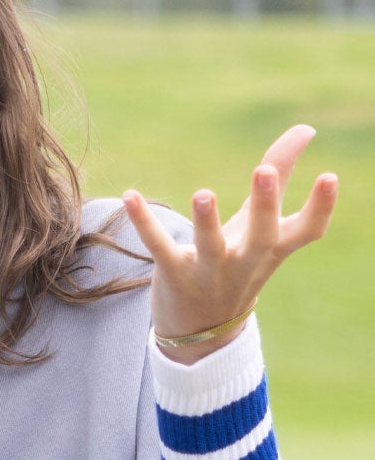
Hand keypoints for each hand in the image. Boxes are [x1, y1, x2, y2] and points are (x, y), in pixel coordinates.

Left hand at [122, 125, 336, 363]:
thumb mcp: (260, 224)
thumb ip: (280, 174)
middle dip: (263, 204)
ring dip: (206, 220)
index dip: (321, 206)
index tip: (330, 176)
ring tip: (203, 193)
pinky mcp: (173, 274)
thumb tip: (305, 129)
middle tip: (263, 171)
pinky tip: (129, 195)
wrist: (202, 330)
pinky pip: (159, 246)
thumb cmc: (238, 261)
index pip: (307, 230)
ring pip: (210, 246)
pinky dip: (144, 221)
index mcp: (272, 248)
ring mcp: (210, 270)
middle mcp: (245, 261)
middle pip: (262, 235)